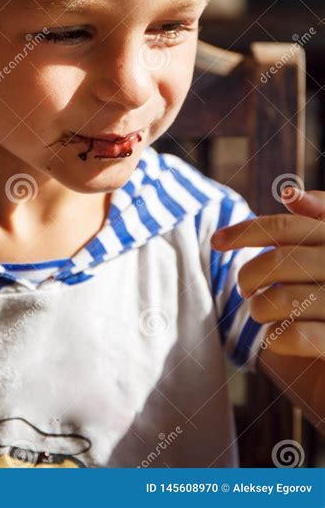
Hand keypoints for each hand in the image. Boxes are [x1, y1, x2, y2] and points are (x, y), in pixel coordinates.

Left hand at [210, 188, 324, 358]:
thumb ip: (315, 219)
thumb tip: (290, 191)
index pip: (286, 227)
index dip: (245, 231)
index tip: (216, 242)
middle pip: (279, 262)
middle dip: (250, 276)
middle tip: (245, 289)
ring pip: (284, 300)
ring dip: (260, 309)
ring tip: (260, 313)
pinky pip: (300, 337)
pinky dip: (277, 339)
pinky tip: (275, 339)